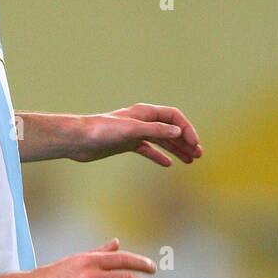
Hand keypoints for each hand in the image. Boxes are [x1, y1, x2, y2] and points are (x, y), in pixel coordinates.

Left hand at [72, 103, 201, 166]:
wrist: (78, 140)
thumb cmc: (102, 131)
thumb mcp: (132, 130)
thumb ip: (155, 131)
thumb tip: (178, 132)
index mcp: (144, 112)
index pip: (173, 118)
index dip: (187, 129)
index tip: (194, 145)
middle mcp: (141, 120)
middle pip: (170, 129)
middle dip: (186, 141)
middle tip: (198, 155)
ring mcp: (134, 133)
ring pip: (161, 140)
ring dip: (176, 149)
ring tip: (190, 161)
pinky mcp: (126, 144)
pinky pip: (148, 149)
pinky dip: (158, 155)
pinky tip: (168, 164)